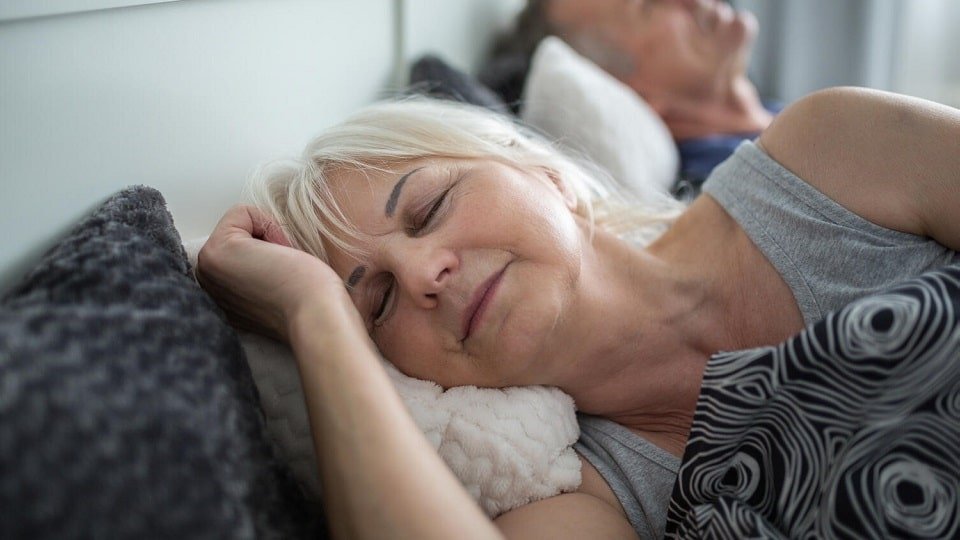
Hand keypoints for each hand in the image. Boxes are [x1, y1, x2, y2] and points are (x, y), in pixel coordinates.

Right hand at [196, 205, 350, 340]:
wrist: (317, 315)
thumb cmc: (311, 300)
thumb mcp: (274, 285)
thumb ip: (257, 271)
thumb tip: (263, 245)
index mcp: (220, 297)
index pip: (242, 248)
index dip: (271, 253)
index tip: (284, 279)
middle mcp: (207, 285)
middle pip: (238, 232)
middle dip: (266, 241)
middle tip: (284, 271)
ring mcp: (206, 270)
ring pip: (240, 223)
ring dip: (269, 236)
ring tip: (282, 266)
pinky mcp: (215, 253)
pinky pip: (241, 212)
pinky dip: (268, 224)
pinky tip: (280, 255)